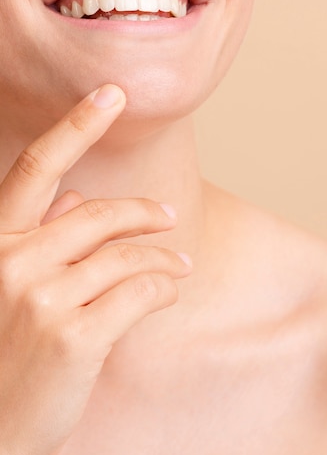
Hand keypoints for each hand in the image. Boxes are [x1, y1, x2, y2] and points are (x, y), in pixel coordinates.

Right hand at [0, 85, 190, 454]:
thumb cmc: (2, 361)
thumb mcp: (7, 292)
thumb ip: (38, 242)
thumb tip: (72, 201)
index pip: (35, 169)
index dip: (77, 125)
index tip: (113, 92)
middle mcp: (10, 262)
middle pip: (97, 213)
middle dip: (142, 212)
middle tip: (166, 217)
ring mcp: (42, 298)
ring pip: (125, 253)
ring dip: (162, 253)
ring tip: (181, 262)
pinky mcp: (77, 335)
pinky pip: (140, 291)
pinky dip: (164, 285)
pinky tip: (171, 289)